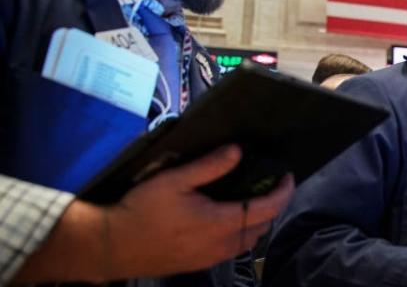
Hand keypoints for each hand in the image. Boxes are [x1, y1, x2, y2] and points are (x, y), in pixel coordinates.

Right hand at [15, 145, 294, 283]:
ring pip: (248, 241)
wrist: (111, 246)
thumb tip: (237, 151)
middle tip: (270, 184)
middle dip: (273, 205)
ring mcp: (211, 257)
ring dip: (257, 221)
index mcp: (220, 223)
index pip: (268, 209)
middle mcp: (221, 244)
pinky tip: (228, 217)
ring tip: (251, 198)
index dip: (283, 192)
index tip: (288, 175)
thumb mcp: (174, 180)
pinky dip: (240, 232)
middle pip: (262, 227)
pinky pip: (232, 249)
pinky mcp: (199, 263)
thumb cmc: (141, 211)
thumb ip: (209, 166)